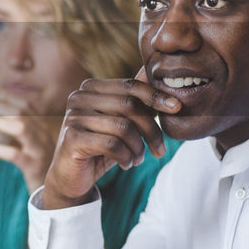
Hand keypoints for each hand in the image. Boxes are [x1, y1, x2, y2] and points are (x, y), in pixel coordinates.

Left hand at [0, 89, 62, 191]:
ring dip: (0, 123)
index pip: (27, 104)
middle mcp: (44, 135)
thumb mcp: (37, 144)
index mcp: (44, 127)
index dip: (9, 96)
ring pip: (22, 128)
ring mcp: (40, 150)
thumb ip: (24, 131)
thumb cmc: (45, 166)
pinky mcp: (34, 167)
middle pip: (21, 112)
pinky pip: (18, 156)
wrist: (61, 190)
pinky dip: (4, 150)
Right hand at [42, 73, 178, 208]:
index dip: (155, 96)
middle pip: (129, 106)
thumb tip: (154, 72)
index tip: (177, 108)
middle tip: (160, 150)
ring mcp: (73, 117)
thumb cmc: (100, 146)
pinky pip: (111, 144)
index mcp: (91, 87)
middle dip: (151, 130)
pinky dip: (126, 157)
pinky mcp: (72, 138)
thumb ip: (133, 98)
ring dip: (138, 148)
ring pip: (123, 127)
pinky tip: (126, 164)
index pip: (130, 85)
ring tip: (138, 159)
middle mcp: (79, 97)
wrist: (71, 176)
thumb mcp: (119, 121)